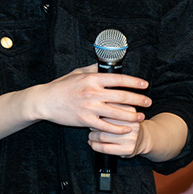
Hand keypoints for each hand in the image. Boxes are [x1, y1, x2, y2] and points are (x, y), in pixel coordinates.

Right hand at [27, 64, 150, 134]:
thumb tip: (106, 65)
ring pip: (117, 112)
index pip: (119, 79)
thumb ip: (93, 69)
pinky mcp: (85, 120)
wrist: (44, 101)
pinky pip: (106, 126)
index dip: (134, 82)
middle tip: (148, 102)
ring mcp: (89, 107)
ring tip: (140, 116)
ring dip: (132, 115)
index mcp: (92, 79)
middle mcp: (92, 92)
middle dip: (138, 100)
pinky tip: (126, 128)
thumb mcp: (77, 73)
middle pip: (122, 96)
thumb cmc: (61, 86)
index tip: (144, 85)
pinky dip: (118, 128)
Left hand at [88, 111, 146, 158]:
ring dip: (92, 136)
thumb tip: (93, 109)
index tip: (93, 114)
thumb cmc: (128, 124)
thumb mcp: (124, 111)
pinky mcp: (127, 149)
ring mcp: (131, 138)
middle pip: (104, 122)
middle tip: (91, 125)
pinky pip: (105, 148)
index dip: (97, 112)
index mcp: (131, 111)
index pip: (108, 109)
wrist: (143, 139)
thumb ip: (111, 106)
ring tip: (91, 135)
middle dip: (93, 125)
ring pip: (102, 136)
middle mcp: (132, 124)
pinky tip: (93, 143)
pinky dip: (95, 146)